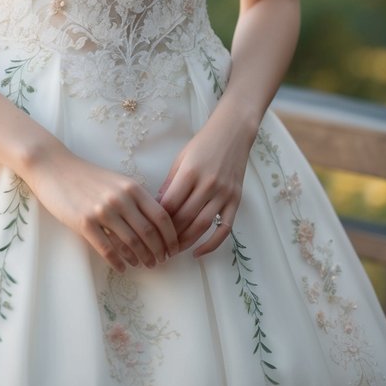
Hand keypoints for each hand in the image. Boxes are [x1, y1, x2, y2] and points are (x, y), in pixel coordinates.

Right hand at [25, 147, 179, 273]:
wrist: (56, 168)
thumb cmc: (88, 177)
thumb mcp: (117, 181)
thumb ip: (135, 198)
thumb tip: (156, 223)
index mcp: (132, 187)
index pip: (161, 216)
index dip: (170, 236)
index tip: (173, 249)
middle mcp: (121, 199)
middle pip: (149, 232)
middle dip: (158, 251)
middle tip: (161, 261)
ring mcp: (103, 211)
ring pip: (130, 243)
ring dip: (141, 258)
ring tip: (144, 265)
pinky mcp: (85, 222)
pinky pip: (108, 249)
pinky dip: (118, 262)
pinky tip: (123, 268)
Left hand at [157, 117, 253, 257]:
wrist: (233, 133)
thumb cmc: (203, 143)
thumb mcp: (181, 158)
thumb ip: (170, 182)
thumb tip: (156, 206)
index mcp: (190, 172)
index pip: (170, 204)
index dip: (158, 220)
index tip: (148, 230)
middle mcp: (208, 184)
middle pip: (185, 218)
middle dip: (169, 235)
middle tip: (158, 245)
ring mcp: (223, 194)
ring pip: (202, 226)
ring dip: (186, 242)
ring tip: (173, 251)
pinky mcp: (236, 200)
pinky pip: (224, 229)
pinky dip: (212, 244)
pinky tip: (199, 253)